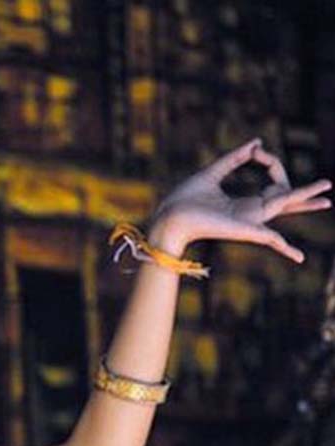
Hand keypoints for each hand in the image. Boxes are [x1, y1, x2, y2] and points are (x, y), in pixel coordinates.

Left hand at [150, 138, 331, 261]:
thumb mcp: (213, 172)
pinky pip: (269, 239)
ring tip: (328, 198)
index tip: (256, 151)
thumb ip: (234, 159)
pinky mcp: (244, 229)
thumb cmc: (185, 199)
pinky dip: (284, 248)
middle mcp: (250, 213)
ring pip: (285, 207)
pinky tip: (299, 257)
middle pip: (286, 201)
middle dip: (307, 194)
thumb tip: (256, 143)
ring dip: (306, 200)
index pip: (272, 182)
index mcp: (243, 203)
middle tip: (329, 186)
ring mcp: (250, 221)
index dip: (270, 161)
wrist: (170, 215)